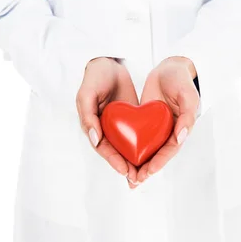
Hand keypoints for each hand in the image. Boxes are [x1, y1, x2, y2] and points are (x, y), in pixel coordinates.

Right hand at [76, 57, 139, 188]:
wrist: (109, 62)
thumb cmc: (95, 77)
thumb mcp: (87, 95)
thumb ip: (88, 117)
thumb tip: (95, 139)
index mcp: (92, 126)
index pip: (103, 148)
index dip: (113, 160)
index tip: (125, 171)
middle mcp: (105, 129)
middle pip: (116, 152)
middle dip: (126, 167)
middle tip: (138, 179)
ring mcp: (118, 125)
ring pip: (127, 147)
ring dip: (135, 161)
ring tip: (146, 175)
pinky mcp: (130, 119)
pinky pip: (137, 135)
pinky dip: (143, 146)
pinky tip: (154, 155)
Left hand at [137, 57, 199, 182]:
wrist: (169, 67)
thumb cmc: (181, 81)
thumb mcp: (188, 96)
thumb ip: (187, 117)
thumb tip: (181, 138)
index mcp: (181, 128)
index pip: (169, 150)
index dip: (159, 162)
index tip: (148, 172)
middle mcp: (169, 131)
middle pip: (157, 155)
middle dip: (146, 169)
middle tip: (134, 181)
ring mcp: (156, 127)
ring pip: (147, 150)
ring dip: (138, 164)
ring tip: (128, 179)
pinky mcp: (145, 121)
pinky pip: (138, 137)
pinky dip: (131, 149)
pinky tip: (121, 158)